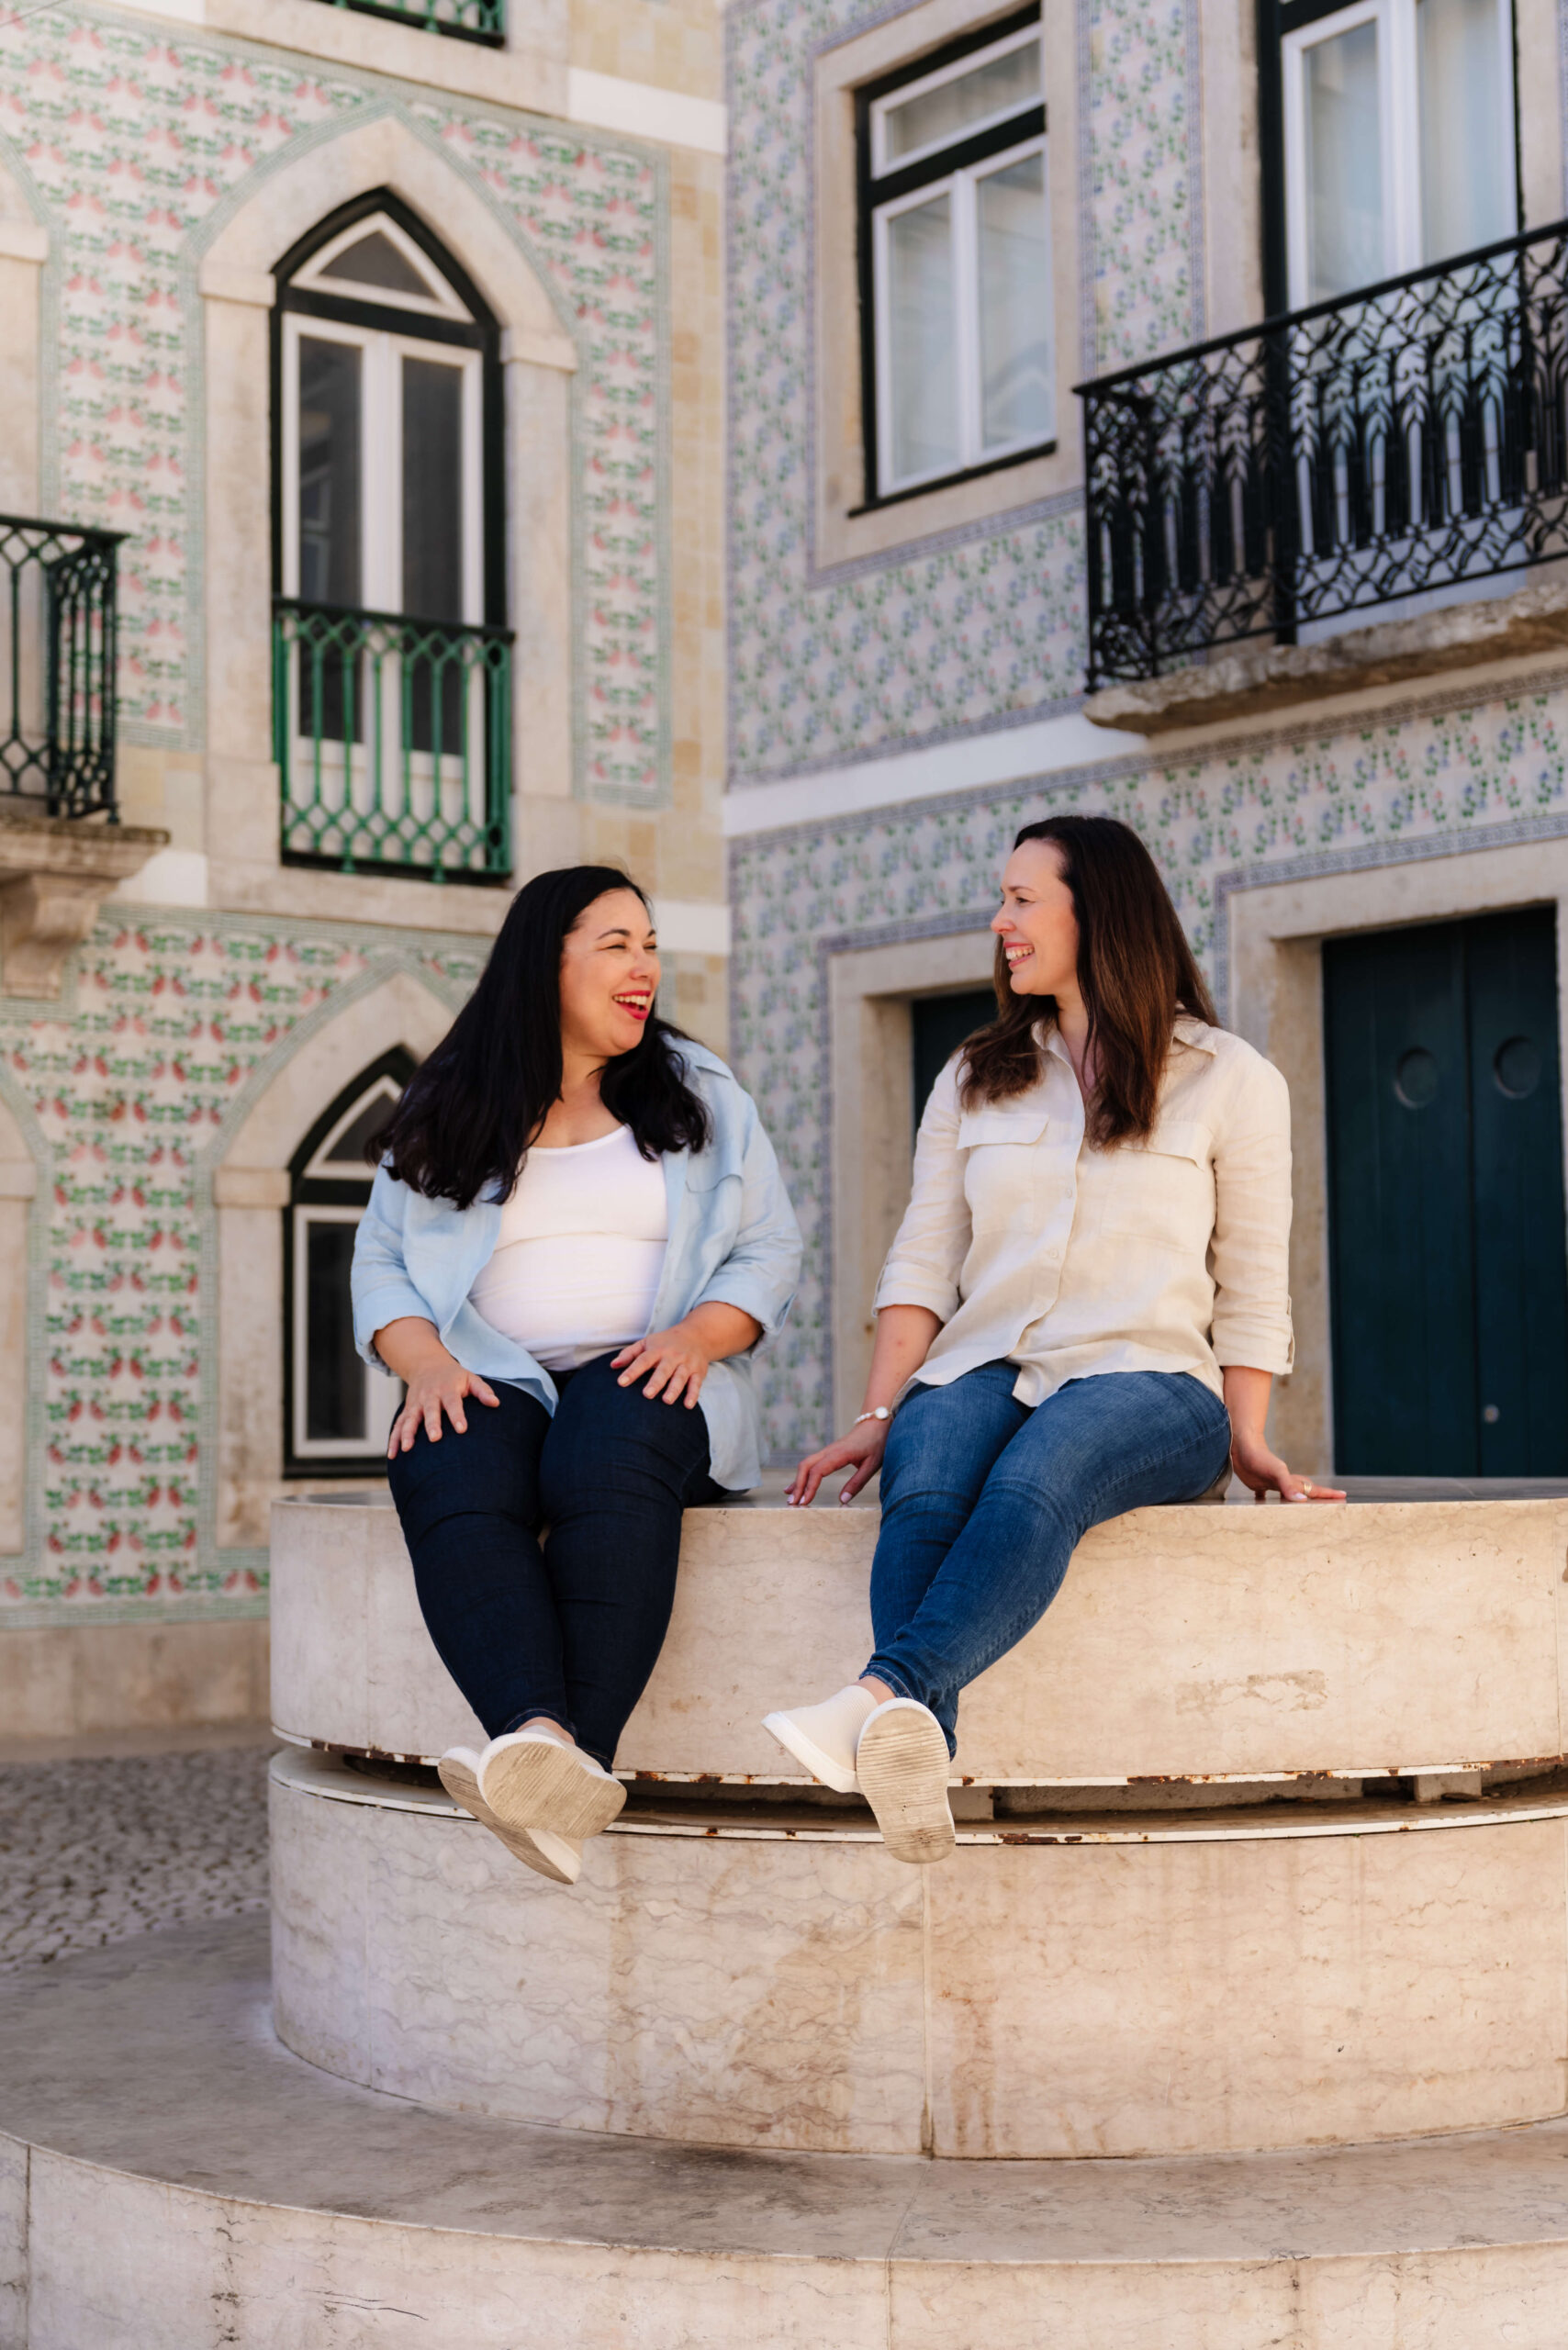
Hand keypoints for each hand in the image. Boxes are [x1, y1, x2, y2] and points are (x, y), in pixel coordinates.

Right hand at [387, 1357, 499, 1455]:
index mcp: (447, 1389)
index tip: (462, 1429)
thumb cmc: (454, 1377)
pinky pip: (398, 1426)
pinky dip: (393, 1439)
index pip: (453, 1403)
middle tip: (434, 1438)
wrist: (427, 1366)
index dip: (457, 1415)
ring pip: (410, 1419)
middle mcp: (429, 1396)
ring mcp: (416, 1404)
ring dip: (407, 1433)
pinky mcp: (407, 1411)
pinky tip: (393, 1455)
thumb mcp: (470, 1378)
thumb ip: (483, 1391)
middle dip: (431, 1424)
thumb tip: (496, 1403)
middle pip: (430, 1411)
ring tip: (407, 1449)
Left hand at [612, 1320, 713, 1406]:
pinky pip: (696, 1384)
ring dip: (674, 1389)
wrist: (697, 1335)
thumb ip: (629, 1354)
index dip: (632, 1371)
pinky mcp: (698, 1372)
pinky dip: (693, 1394)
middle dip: (656, 1382)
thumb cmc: (666, 1342)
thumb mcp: (647, 1342)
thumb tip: (612, 1365)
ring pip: (680, 1377)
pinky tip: (687, 1405)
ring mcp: (686, 1364)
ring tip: (666, 1401)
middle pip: (664, 1370)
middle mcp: (673, 1356)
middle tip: (647, 1394)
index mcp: (658, 1349)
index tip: (621, 1382)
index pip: (643, 1360)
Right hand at [788, 1416, 887, 1507]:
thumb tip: (842, 1500)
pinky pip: (811, 1464)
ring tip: (790, 1498)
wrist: (875, 1423)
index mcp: (839, 1454)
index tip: (805, 1502)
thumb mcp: (872, 1466)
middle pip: (805, 1466)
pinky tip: (795, 1486)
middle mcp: (829, 1451)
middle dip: (797, 1485)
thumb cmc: (876, 1443)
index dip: (809, 1487)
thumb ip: (857, 1483)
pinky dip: (802, 1475)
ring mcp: (827, 1451)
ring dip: (797, 1481)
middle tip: (793, 1503)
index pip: (818, 1471)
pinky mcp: (828, 1453)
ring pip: (806, 1464)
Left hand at [1230, 1427, 1344, 1503]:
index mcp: (1291, 1480)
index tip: (1344, 1496)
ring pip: (1287, 1493)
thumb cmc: (1259, 1458)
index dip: (1328, 1494)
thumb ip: (1288, 1486)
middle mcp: (1284, 1482)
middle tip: (1330, 1503)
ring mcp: (1271, 1482)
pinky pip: (1264, 1495)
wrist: (1242, 1445)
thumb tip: (1302, 1500)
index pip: (1313, 1489)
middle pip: (1304, 1490)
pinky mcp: (1256, 1483)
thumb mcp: (1276, 1472)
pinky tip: (1265, 1507)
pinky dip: (1266, 1502)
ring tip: (1301, 1508)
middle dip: (1317, 1497)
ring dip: (1295, 1500)